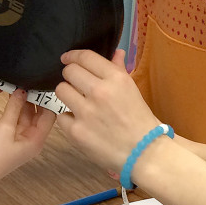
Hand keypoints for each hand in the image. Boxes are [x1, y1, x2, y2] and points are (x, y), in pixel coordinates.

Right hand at [0, 90, 55, 194]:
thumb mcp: (4, 128)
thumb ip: (14, 108)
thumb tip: (22, 91)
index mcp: (36, 140)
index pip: (49, 116)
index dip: (47, 100)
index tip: (43, 84)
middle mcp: (30, 140)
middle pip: (37, 115)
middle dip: (34, 99)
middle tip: (29, 79)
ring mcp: (19, 139)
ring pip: (25, 116)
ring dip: (22, 103)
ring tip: (19, 84)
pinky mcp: (8, 138)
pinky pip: (14, 120)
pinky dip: (13, 109)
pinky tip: (10, 96)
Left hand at [54, 49, 161, 172]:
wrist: (145, 153)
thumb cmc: (140, 120)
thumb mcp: (132, 90)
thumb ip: (119, 69)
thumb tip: (115, 52)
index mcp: (115, 79)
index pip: (85, 57)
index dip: (72, 56)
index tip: (67, 58)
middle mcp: (99, 92)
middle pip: (69, 71)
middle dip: (69, 75)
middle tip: (75, 83)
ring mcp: (86, 112)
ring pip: (61, 90)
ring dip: (67, 94)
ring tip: (76, 102)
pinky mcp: (76, 131)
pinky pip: (61, 116)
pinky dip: (68, 119)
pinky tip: (80, 123)